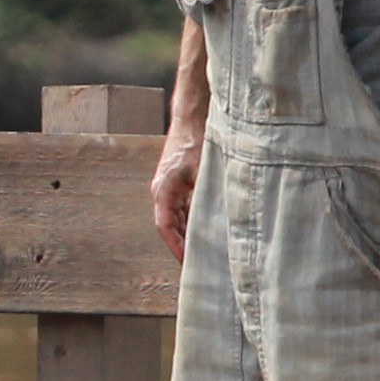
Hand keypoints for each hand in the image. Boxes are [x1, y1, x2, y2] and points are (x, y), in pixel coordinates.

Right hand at [149, 128, 201, 257]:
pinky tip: (209, 229)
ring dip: (189, 233)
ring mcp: (170, 188)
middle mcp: (163, 191)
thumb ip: (205, 197)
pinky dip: (194, 220)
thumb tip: (216, 222)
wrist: (192, 117)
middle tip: (201, 263)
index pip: (165, 226)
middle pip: (171, 226)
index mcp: (163, 190)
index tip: (186, 262)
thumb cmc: (194, 140)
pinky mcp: (180, 183)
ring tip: (207, 251)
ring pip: (178, 218)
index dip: (175, 246)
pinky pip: (184, 208)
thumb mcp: (202, 172)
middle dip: (184, 245)